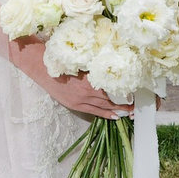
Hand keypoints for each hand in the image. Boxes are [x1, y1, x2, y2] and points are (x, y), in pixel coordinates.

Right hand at [8, 35, 129, 118]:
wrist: (41, 68)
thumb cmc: (62, 60)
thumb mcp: (81, 62)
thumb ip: (95, 68)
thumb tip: (113, 68)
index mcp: (90, 81)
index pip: (113, 90)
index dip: (125, 93)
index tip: (135, 93)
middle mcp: (86, 93)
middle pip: (111, 101)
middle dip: (124, 104)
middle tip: (136, 106)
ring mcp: (80, 101)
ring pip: (103, 108)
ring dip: (117, 111)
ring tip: (129, 114)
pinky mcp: (74, 105)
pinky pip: (93, 112)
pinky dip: (105, 114)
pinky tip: (114, 117)